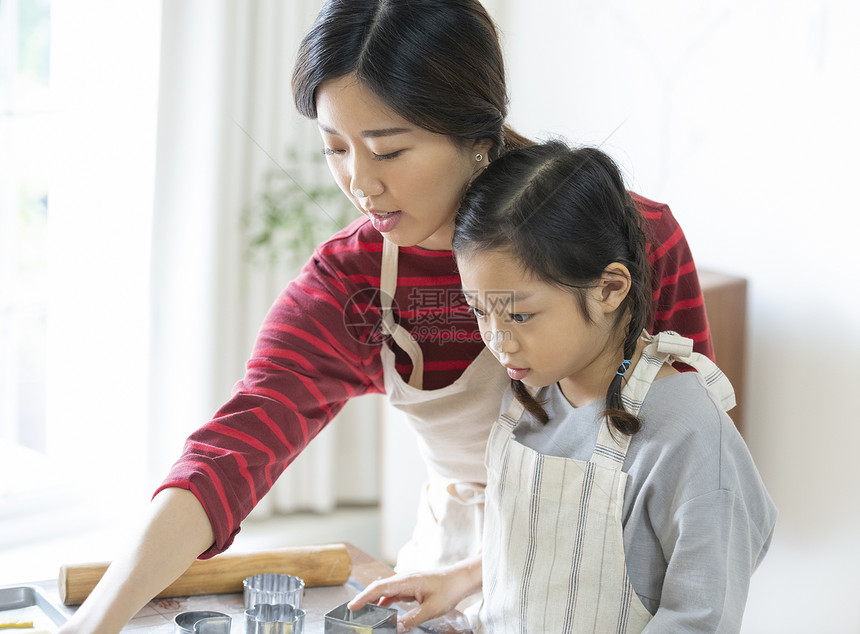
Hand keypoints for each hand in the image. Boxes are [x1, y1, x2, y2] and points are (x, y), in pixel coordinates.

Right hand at [348, 556, 481, 631]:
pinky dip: (386, 600)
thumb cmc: (448, 590)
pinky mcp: (412, 585)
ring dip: (375, 600)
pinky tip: (384, 609)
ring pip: (386, 590)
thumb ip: (411, 619)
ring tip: (366, 613)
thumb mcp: (431, 609)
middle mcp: (404, 579)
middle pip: (379, 587)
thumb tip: (395, 627)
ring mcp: (408, 581)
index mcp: (406, 581)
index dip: (364, 597)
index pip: (379, 588)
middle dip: (365, 598)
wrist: (461, 579)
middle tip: (353, 612)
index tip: (351, 606)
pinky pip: (394, 592)